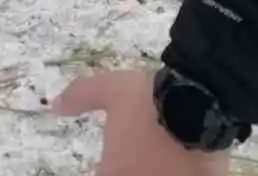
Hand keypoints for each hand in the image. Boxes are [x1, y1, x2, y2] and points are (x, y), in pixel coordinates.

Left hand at [53, 69, 230, 175]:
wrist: (202, 102)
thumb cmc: (151, 100)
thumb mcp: (111, 89)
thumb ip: (81, 96)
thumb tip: (55, 107)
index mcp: (113, 173)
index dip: (106, 171)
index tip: (110, 164)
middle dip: (131, 170)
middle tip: (137, 157)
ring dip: (155, 171)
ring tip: (159, 159)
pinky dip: (181, 173)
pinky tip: (181, 163)